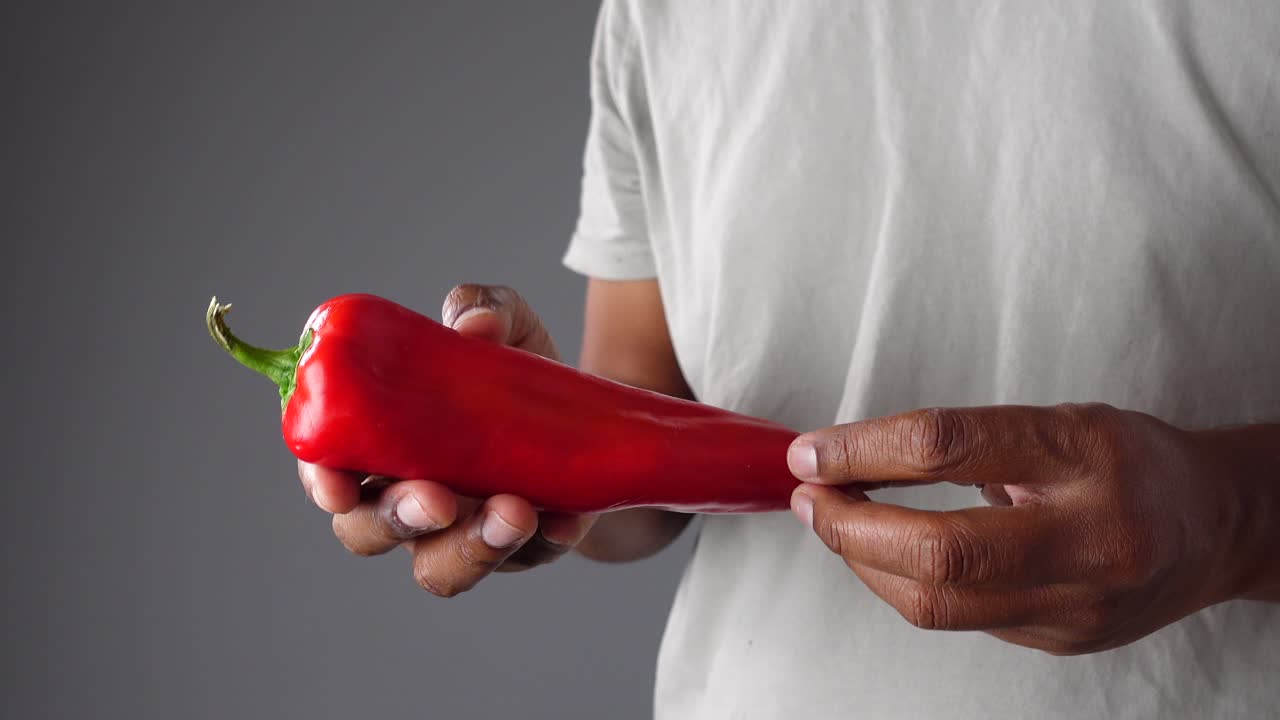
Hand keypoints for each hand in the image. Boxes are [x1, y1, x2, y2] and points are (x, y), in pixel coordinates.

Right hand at [298, 284, 596, 595]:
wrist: (594, 413)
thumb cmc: (516, 368)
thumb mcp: (506, 325)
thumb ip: (483, 309)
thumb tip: (474, 324)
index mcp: (378, 441)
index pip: (327, 469)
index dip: (322, 482)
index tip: (339, 488)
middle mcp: (407, 496)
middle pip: (369, 533)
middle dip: (398, 521)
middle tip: (440, 501)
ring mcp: (460, 533)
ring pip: (440, 569)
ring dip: (472, 549)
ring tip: (517, 512)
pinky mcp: (520, 552)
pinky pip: (525, 561)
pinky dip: (545, 542)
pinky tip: (566, 519)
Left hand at [786, 403, 1255, 654]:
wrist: (1214, 527)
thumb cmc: (1130, 461)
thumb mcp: (1059, 421)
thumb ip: (966, 442)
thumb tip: (854, 459)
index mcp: (1082, 454)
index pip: (946, 447)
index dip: (861, 451)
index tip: (811, 452)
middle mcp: (1087, 533)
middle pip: (939, 552)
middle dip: (849, 529)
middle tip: (811, 498)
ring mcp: (1077, 600)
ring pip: (937, 603)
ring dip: (863, 562)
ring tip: (835, 523)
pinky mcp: (1061, 638)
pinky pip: (958, 621)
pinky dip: (904, 585)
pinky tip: (886, 555)